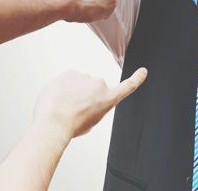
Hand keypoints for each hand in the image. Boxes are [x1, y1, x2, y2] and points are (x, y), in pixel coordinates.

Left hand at [31, 68, 146, 139]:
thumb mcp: (91, 121)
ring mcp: (86, 77)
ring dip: (73, 91)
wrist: (54, 124)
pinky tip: (59, 97)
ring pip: (80, 82)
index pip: (127, 86)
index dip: (137, 78)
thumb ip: (94, 106)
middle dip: (85, 95)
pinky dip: (64, 86)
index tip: (143, 71)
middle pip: (93, 87)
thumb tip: (85, 97)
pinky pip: (69, 78)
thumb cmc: (71, 126)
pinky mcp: (71, 72)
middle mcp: (100, 85)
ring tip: (64, 105)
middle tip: (74, 109)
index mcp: (108, 99)